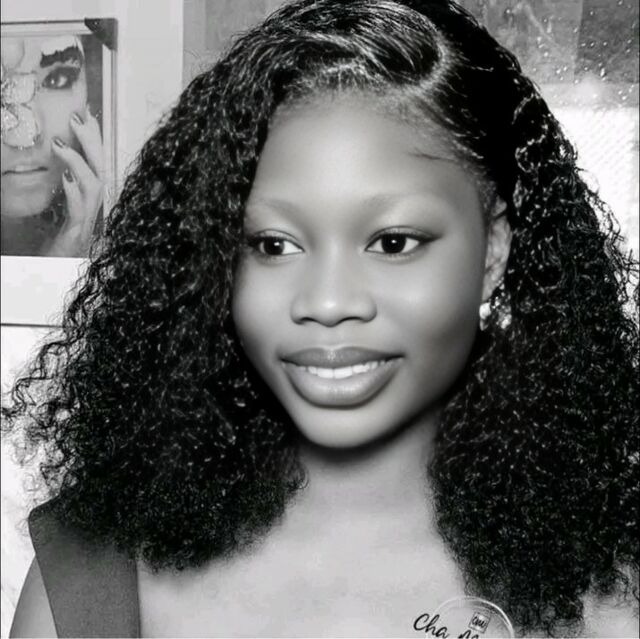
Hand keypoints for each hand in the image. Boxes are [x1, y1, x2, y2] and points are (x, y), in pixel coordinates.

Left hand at [45, 106, 103, 256]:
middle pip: (102, 170)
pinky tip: (64, 177)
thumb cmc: (50, 248)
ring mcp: (86, 223)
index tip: (88, 115)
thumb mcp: (53, 211)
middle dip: (92, 142)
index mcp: (87, 202)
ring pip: (95, 187)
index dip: (95, 140)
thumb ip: (59, 190)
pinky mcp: (75, 236)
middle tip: (78, 118)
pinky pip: (79, 211)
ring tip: (62, 143)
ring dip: (80, 162)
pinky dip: (74, 192)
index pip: (97, 164)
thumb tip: (56, 165)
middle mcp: (92, 210)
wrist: (51, 277)